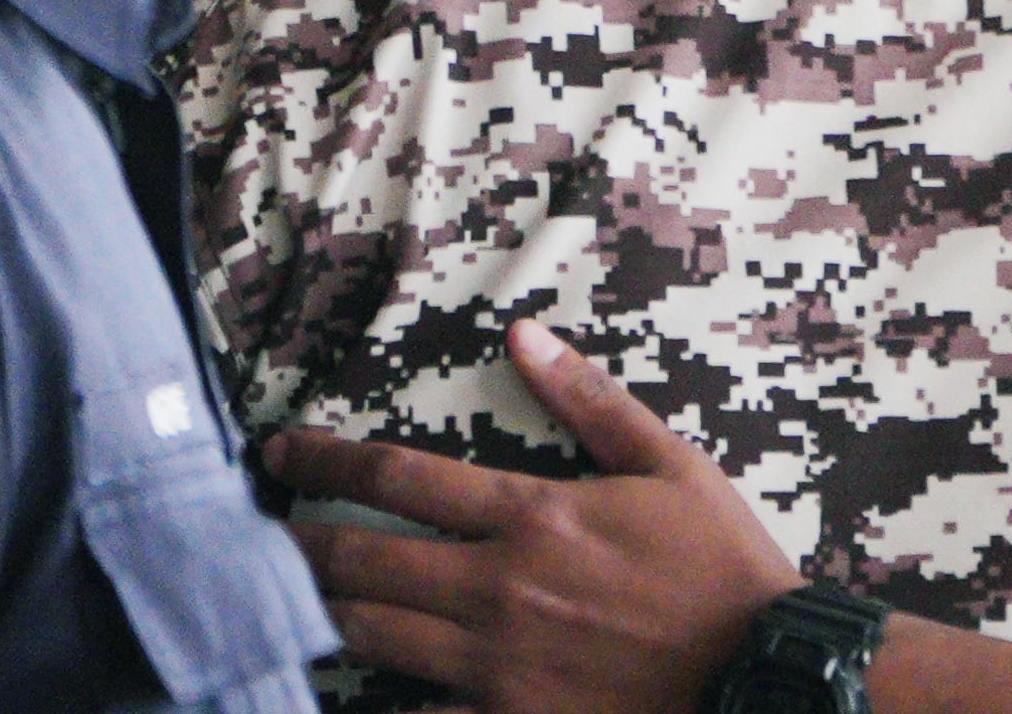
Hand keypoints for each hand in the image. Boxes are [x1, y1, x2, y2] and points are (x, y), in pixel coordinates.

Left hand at [265, 319, 802, 713]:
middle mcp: (495, 585)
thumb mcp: (672, 465)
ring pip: (368, 634)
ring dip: (319, 613)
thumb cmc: (721, 564)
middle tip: (255, 535)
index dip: (325, 460)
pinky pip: (413, 712)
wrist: (756, 671)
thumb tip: (527, 335)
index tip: (282, 452)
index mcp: (532, 515)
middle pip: (359, 558)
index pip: (398, 477)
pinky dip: (373, 700)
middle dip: (295, 542)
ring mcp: (493, 660)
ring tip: (284, 601)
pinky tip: (342, 687)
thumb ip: (593, 402)